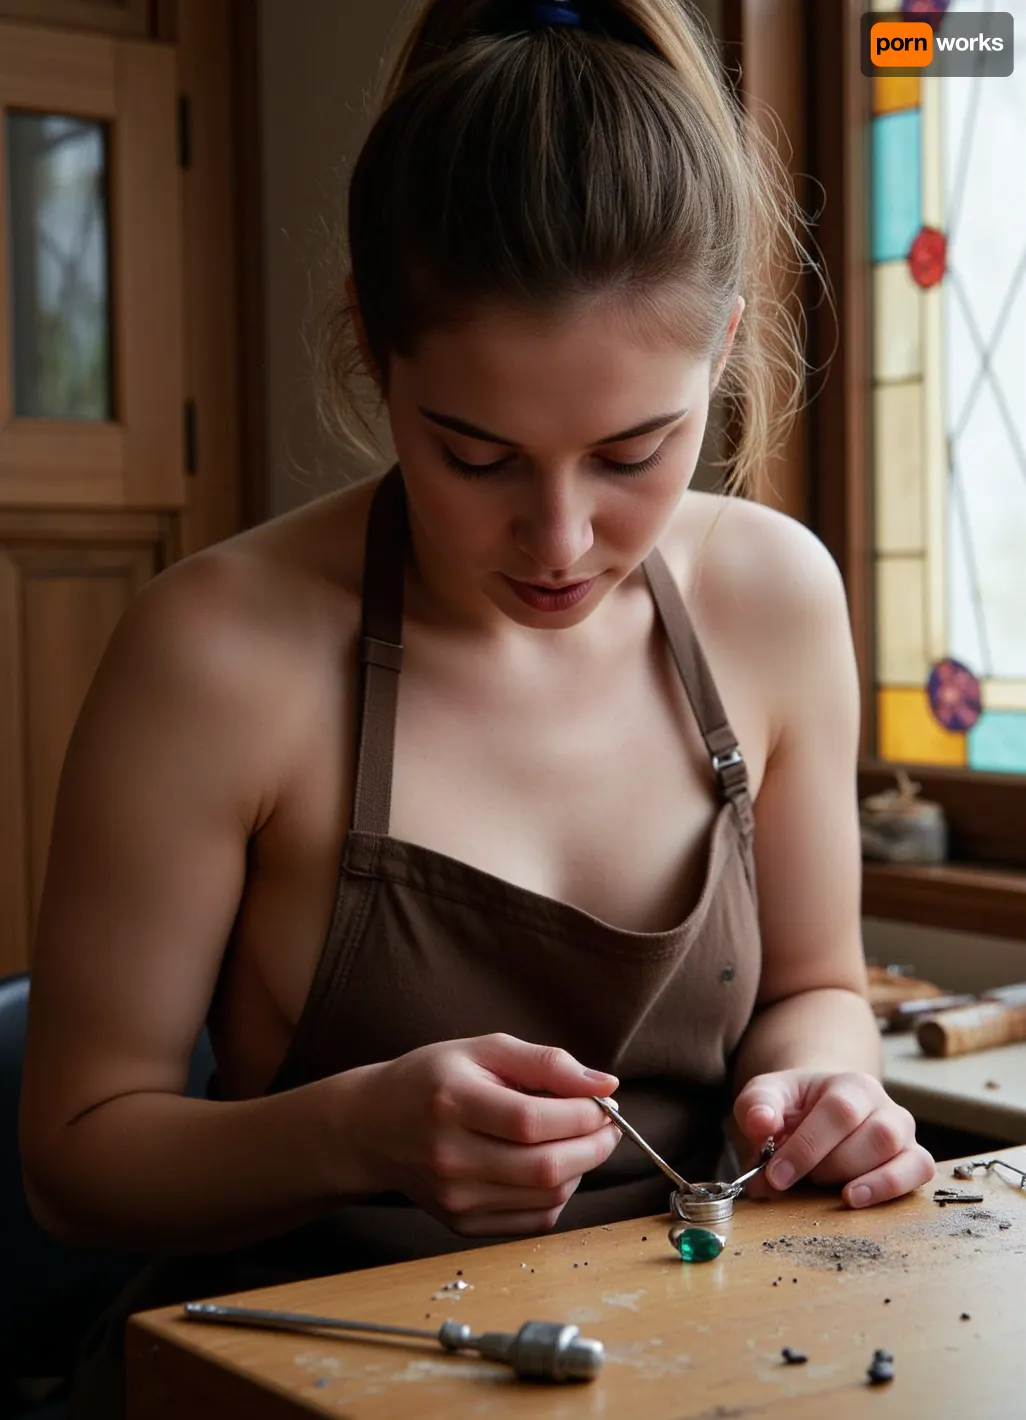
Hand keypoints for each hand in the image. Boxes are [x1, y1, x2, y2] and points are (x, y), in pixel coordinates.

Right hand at [346, 1033, 620, 1236]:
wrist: (371, 1127)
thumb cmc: (431, 1079)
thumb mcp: (483, 1050)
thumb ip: (546, 1063)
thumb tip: (605, 1085)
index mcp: (452, 1103)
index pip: (532, 1121)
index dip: (582, 1115)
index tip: (605, 1102)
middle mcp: (450, 1157)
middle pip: (544, 1167)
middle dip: (594, 1146)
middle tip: (608, 1125)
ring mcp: (455, 1198)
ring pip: (546, 1198)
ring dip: (581, 1170)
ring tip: (580, 1141)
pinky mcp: (462, 1224)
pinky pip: (533, 1220)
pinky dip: (558, 1195)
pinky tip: (554, 1166)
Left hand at [733, 1070, 934, 1207]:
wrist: (821, 1113)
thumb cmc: (795, 1108)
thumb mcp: (767, 1097)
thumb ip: (756, 1106)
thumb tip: (761, 1124)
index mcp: (851, 1084)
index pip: (838, 1112)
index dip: (807, 1147)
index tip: (776, 1175)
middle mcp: (885, 1105)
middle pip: (873, 1136)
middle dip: (828, 1166)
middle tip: (797, 1179)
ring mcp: (903, 1133)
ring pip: (897, 1155)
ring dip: (857, 1180)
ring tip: (823, 1186)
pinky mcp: (915, 1159)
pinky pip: (920, 1172)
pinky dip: (890, 1188)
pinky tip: (856, 1197)